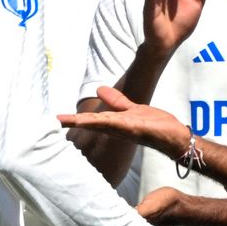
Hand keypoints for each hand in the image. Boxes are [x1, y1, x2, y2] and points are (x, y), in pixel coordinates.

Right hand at [58, 86, 188, 156]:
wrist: (175, 136)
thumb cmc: (156, 125)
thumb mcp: (133, 108)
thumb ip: (116, 101)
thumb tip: (99, 89)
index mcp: (114, 122)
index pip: (90, 119)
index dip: (72, 119)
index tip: (54, 118)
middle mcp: (115, 127)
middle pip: (89, 124)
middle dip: (70, 123)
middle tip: (51, 122)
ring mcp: (123, 128)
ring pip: (98, 124)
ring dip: (81, 122)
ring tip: (62, 121)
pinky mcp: (133, 127)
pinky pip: (114, 123)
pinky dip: (100, 122)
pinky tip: (88, 120)